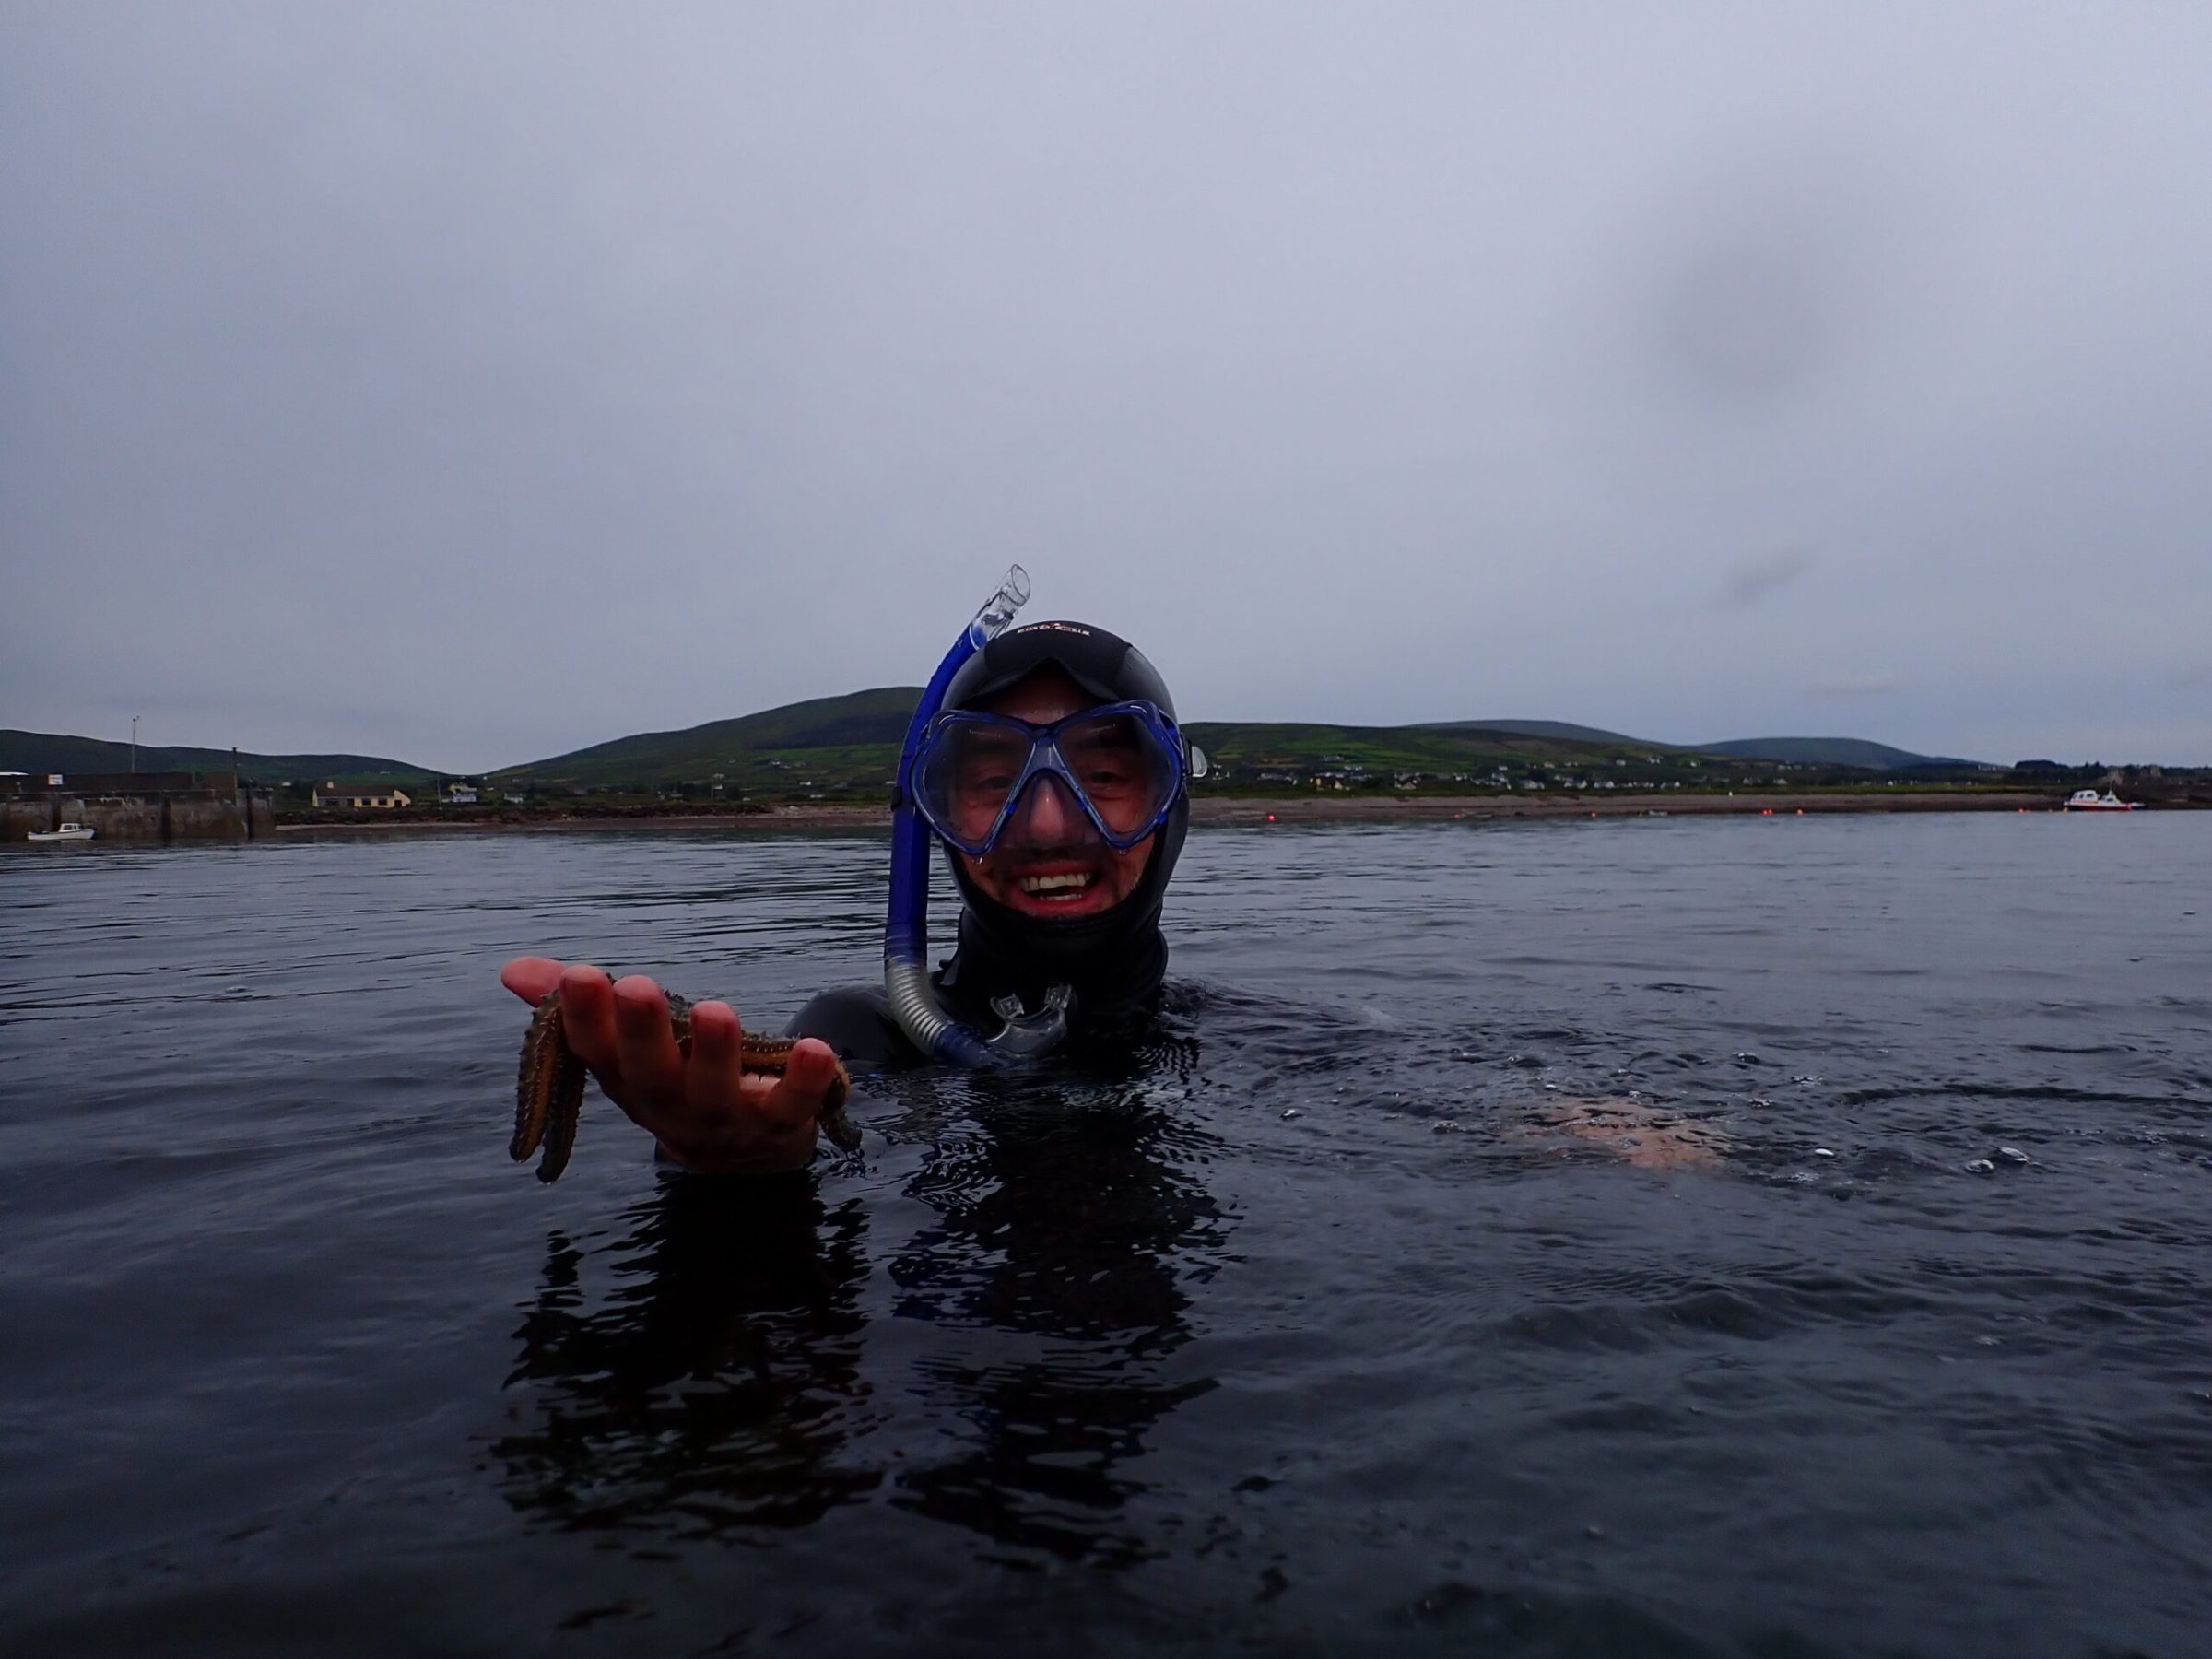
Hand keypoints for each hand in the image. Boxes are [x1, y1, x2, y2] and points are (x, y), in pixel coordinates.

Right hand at [500, 956, 844, 1174]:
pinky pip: (792, 1106)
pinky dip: (805, 1080)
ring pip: (716, 1092)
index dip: (586, 1017)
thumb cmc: (674, 1078)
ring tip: (716, 1011)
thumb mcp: (627, 1047)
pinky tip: (816, 1048)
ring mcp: (724, 1119)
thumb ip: (580, 1007)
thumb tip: (513, 970)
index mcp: (627, 1080)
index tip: (580, 975)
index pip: (598, 1050)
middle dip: (643, 1032)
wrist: (741, 1152)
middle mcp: (670, 1104)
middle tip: (637, 988)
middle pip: (652, 1074)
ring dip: (716, 1054)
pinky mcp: (778, 1125)